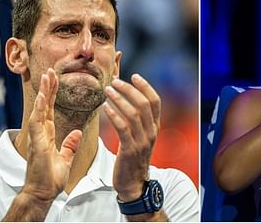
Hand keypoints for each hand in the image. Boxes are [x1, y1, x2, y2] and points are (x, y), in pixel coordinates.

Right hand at [23, 68, 81, 201]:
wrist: (44, 193)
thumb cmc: (51, 178)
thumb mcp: (65, 158)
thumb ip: (69, 145)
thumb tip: (77, 133)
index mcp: (47, 134)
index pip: (50, 110)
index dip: (52, 94)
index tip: (56, 79)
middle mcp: (41, 133)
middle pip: (44, 105)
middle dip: (48, 88)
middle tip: (51, 70)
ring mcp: (37, 137)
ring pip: (40, 109)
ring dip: (43, 92)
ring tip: (47, 75)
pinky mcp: (36, 143)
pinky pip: (37, 122)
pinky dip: (39, 108)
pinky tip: (42, 96)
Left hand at [104, 74, 160, 200]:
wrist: (132, 183)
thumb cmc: (132, 157)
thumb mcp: (139, 136)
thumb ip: (136, 119)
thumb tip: (126, 98)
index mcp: (155, 127)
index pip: (155, 101)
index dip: (145, 86)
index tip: (134, 75)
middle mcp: (151, 132)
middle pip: (144, 104)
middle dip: (129, 89)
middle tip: (114, 81)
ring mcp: (142, 141)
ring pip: (133, 114)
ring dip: (119, 99)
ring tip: (107, 91)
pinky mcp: (130, 149)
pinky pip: (123, 128)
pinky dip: (114, 115)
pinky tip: (105, 108)